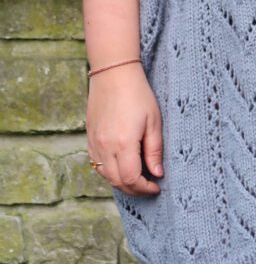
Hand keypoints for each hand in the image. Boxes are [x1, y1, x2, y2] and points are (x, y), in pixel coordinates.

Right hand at [87, 63, 163, 196]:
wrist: (113, 73)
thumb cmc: (138, 94)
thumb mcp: (153, 121)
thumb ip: (154, 150)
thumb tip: (157, 174)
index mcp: (123, 144)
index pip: (131, 179)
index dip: (144, 188)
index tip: (156, 186)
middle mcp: (105, 147)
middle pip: (117, 181)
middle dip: (134, 189)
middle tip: (149, 186)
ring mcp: (94, 142)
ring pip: (105, 175)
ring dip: (121, 182)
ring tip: (137, 178)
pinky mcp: (89, 137)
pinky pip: (96, 163)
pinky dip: (108, 171)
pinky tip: (121, 166)